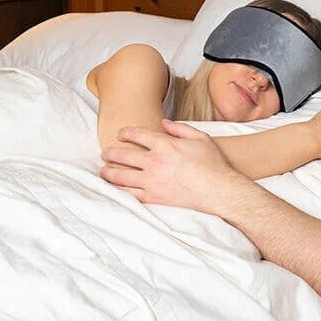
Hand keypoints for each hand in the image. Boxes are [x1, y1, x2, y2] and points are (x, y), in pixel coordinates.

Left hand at [99, 119, 244, 212]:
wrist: (218, 190)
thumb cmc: (213, 163)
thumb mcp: (200, 137)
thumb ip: (180, 128)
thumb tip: (164, 123)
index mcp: (165, 144)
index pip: (138, 135)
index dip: (126, 133)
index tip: (120, 134)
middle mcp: (154, 161)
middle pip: (124, 155)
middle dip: (111, 153)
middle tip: (105, 153)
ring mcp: (152, 180)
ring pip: (121, 175)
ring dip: (108, 172)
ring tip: (102, 171)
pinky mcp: (153, 197)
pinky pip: (129, 193)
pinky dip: (118, 190)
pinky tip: (113, 188)